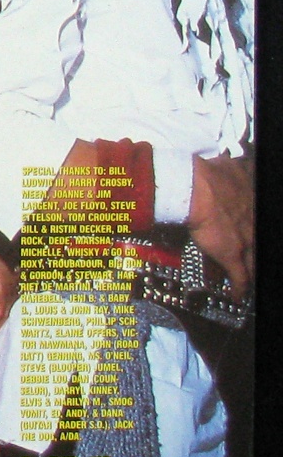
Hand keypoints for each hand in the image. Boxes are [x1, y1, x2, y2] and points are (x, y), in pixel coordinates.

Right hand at [188, 154, 253, 299]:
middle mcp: (255, 223)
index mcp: (255, 203)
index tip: (249, 230)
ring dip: (252, 268)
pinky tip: (238, 294)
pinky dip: (239, 287)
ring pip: (254, 260)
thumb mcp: (232, 167)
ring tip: (249, 278)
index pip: (257, 219)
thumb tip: (236, 161)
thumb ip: (238, 167)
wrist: (197, 189)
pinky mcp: (231, 255)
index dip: (253, 226)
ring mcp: (247, 240)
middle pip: (258, 241)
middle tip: (250, 255)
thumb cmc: (211, 176)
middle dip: (254, 248)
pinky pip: (239, 276)